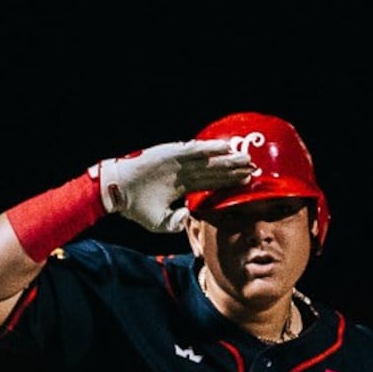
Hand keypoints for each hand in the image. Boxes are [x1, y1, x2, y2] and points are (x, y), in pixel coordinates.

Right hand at [93, 139, 256, 233]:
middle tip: (255, 168)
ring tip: (246, 158)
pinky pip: (195, 150)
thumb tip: (190, 218)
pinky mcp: (171, 153)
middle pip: (215, 171)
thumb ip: (176, 223)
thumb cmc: (135, 207)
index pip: (211, 184)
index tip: (247, 183)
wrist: (117, 191)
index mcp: (182, 187)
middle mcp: (183, 172)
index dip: (228, 183)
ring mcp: (178, 162)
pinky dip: (210, 149)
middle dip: (234, 170)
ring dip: (227, 159)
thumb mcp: (160, 222)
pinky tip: (226, 148)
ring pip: (209, 160)